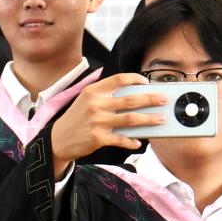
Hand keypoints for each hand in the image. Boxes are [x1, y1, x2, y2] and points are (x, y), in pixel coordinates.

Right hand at [50, 73, 167, 177]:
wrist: (58, 139)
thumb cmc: (77, 118)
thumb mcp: (85, 100)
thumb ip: (105, 95)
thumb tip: (133, 94)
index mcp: (93, 91)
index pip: (118, 79)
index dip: (135, 79)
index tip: (147, 82)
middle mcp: (96, 104)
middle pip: (130, 100)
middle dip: (151, 99)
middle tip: (164, 99)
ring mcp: (97, 121)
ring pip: (130, 119)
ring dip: (149, 119)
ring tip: (161, 119)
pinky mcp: (98, 138)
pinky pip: (121, 139)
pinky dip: (131, 141)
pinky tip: (139, 141)